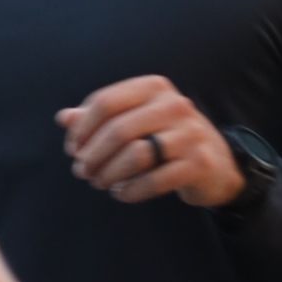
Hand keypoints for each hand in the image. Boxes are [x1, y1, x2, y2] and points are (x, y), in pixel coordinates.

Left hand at [57, 76, 245, 208]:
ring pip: (135, 155)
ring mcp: (190, 134)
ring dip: (109, 174)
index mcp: (154, 87)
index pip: (105, 102)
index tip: (73, 149)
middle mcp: (175, 105)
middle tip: (82, 172)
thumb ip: (100, 117)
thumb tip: (63, 118)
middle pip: (117, 130)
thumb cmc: (166, 138)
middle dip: (92, 155)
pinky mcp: (198, 164)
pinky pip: (153, 180)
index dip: (82, 129)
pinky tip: (121, 193)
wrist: (217, 164)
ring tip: (99, 183)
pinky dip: (130, 190)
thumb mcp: (135, 119)